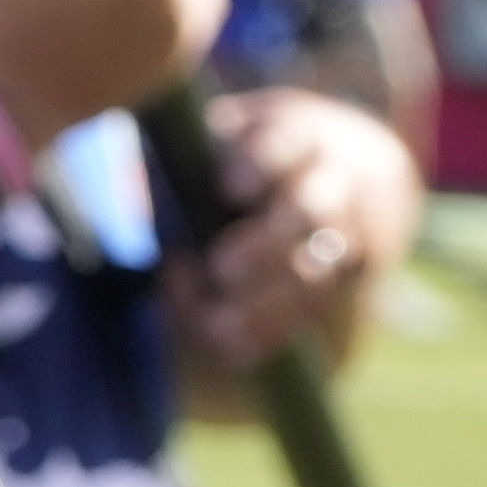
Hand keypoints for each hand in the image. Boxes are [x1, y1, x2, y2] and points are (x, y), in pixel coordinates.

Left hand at [183, 83, 425, 377]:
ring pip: (322, 269)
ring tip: (216, 327)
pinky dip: (276, 330)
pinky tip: (236, 349)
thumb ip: (183, 164)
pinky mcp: (349, 275)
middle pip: (311, 211)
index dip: (261, 163)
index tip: (227, 188)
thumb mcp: (219, 139)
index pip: (287, 144)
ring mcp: (351, 230)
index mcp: (297, 136)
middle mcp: (335, 182)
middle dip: (266, 244)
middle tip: (221, 269)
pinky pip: (319, 308)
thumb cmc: (246, 152)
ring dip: (268, 303)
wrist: (347, 162)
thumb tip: (135, 197)